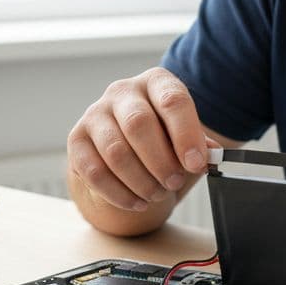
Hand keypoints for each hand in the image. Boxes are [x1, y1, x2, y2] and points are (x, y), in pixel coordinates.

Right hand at [67, 68, 212, 212]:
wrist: (130, 143)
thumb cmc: (164, 136)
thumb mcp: (186, 134)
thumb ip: (199, 144)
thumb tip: (209, 157)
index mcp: (156, 82)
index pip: (172, 100)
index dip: (186, 135)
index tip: (197, 164)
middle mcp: (123, 91)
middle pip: (138, 124)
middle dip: (161, 161)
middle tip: (175, 182)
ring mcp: (95, 113)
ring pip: (115, 151)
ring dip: (141, 181)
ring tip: (158, 194)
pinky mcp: (76, 139)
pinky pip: (94, 172)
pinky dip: (119, 194)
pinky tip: (137, 202)